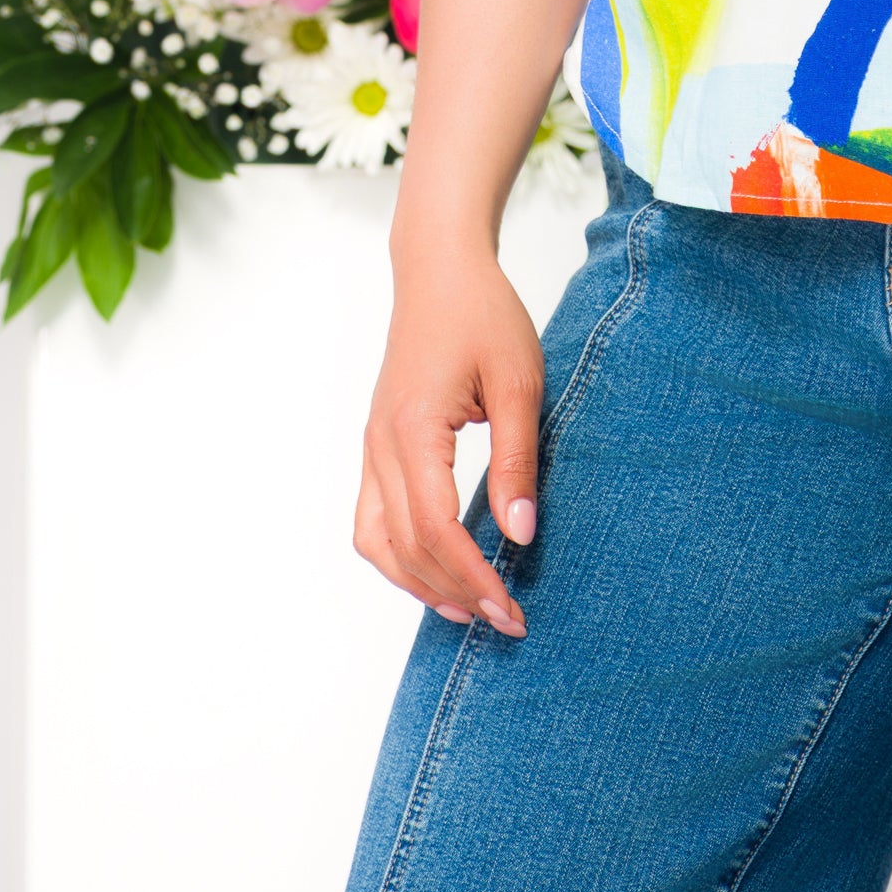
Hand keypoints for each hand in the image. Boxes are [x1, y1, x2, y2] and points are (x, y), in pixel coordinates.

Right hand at [356, 247, 542, 634]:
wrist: (438, 271)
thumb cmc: (484, 315)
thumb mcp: (518, 382)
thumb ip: (518, 459)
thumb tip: (520, 536)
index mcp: (415, 430)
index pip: (436, 529)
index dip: (472, 576)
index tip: (511, 609)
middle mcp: (381, 446)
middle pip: (405, 546)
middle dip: (454, 592)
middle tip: (506, 620)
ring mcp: (372, 446)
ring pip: (376, 542)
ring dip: (418, 583)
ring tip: (469, 608)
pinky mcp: (377, 445)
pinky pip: (372, 519)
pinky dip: (399, 555)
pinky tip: (437, 569)